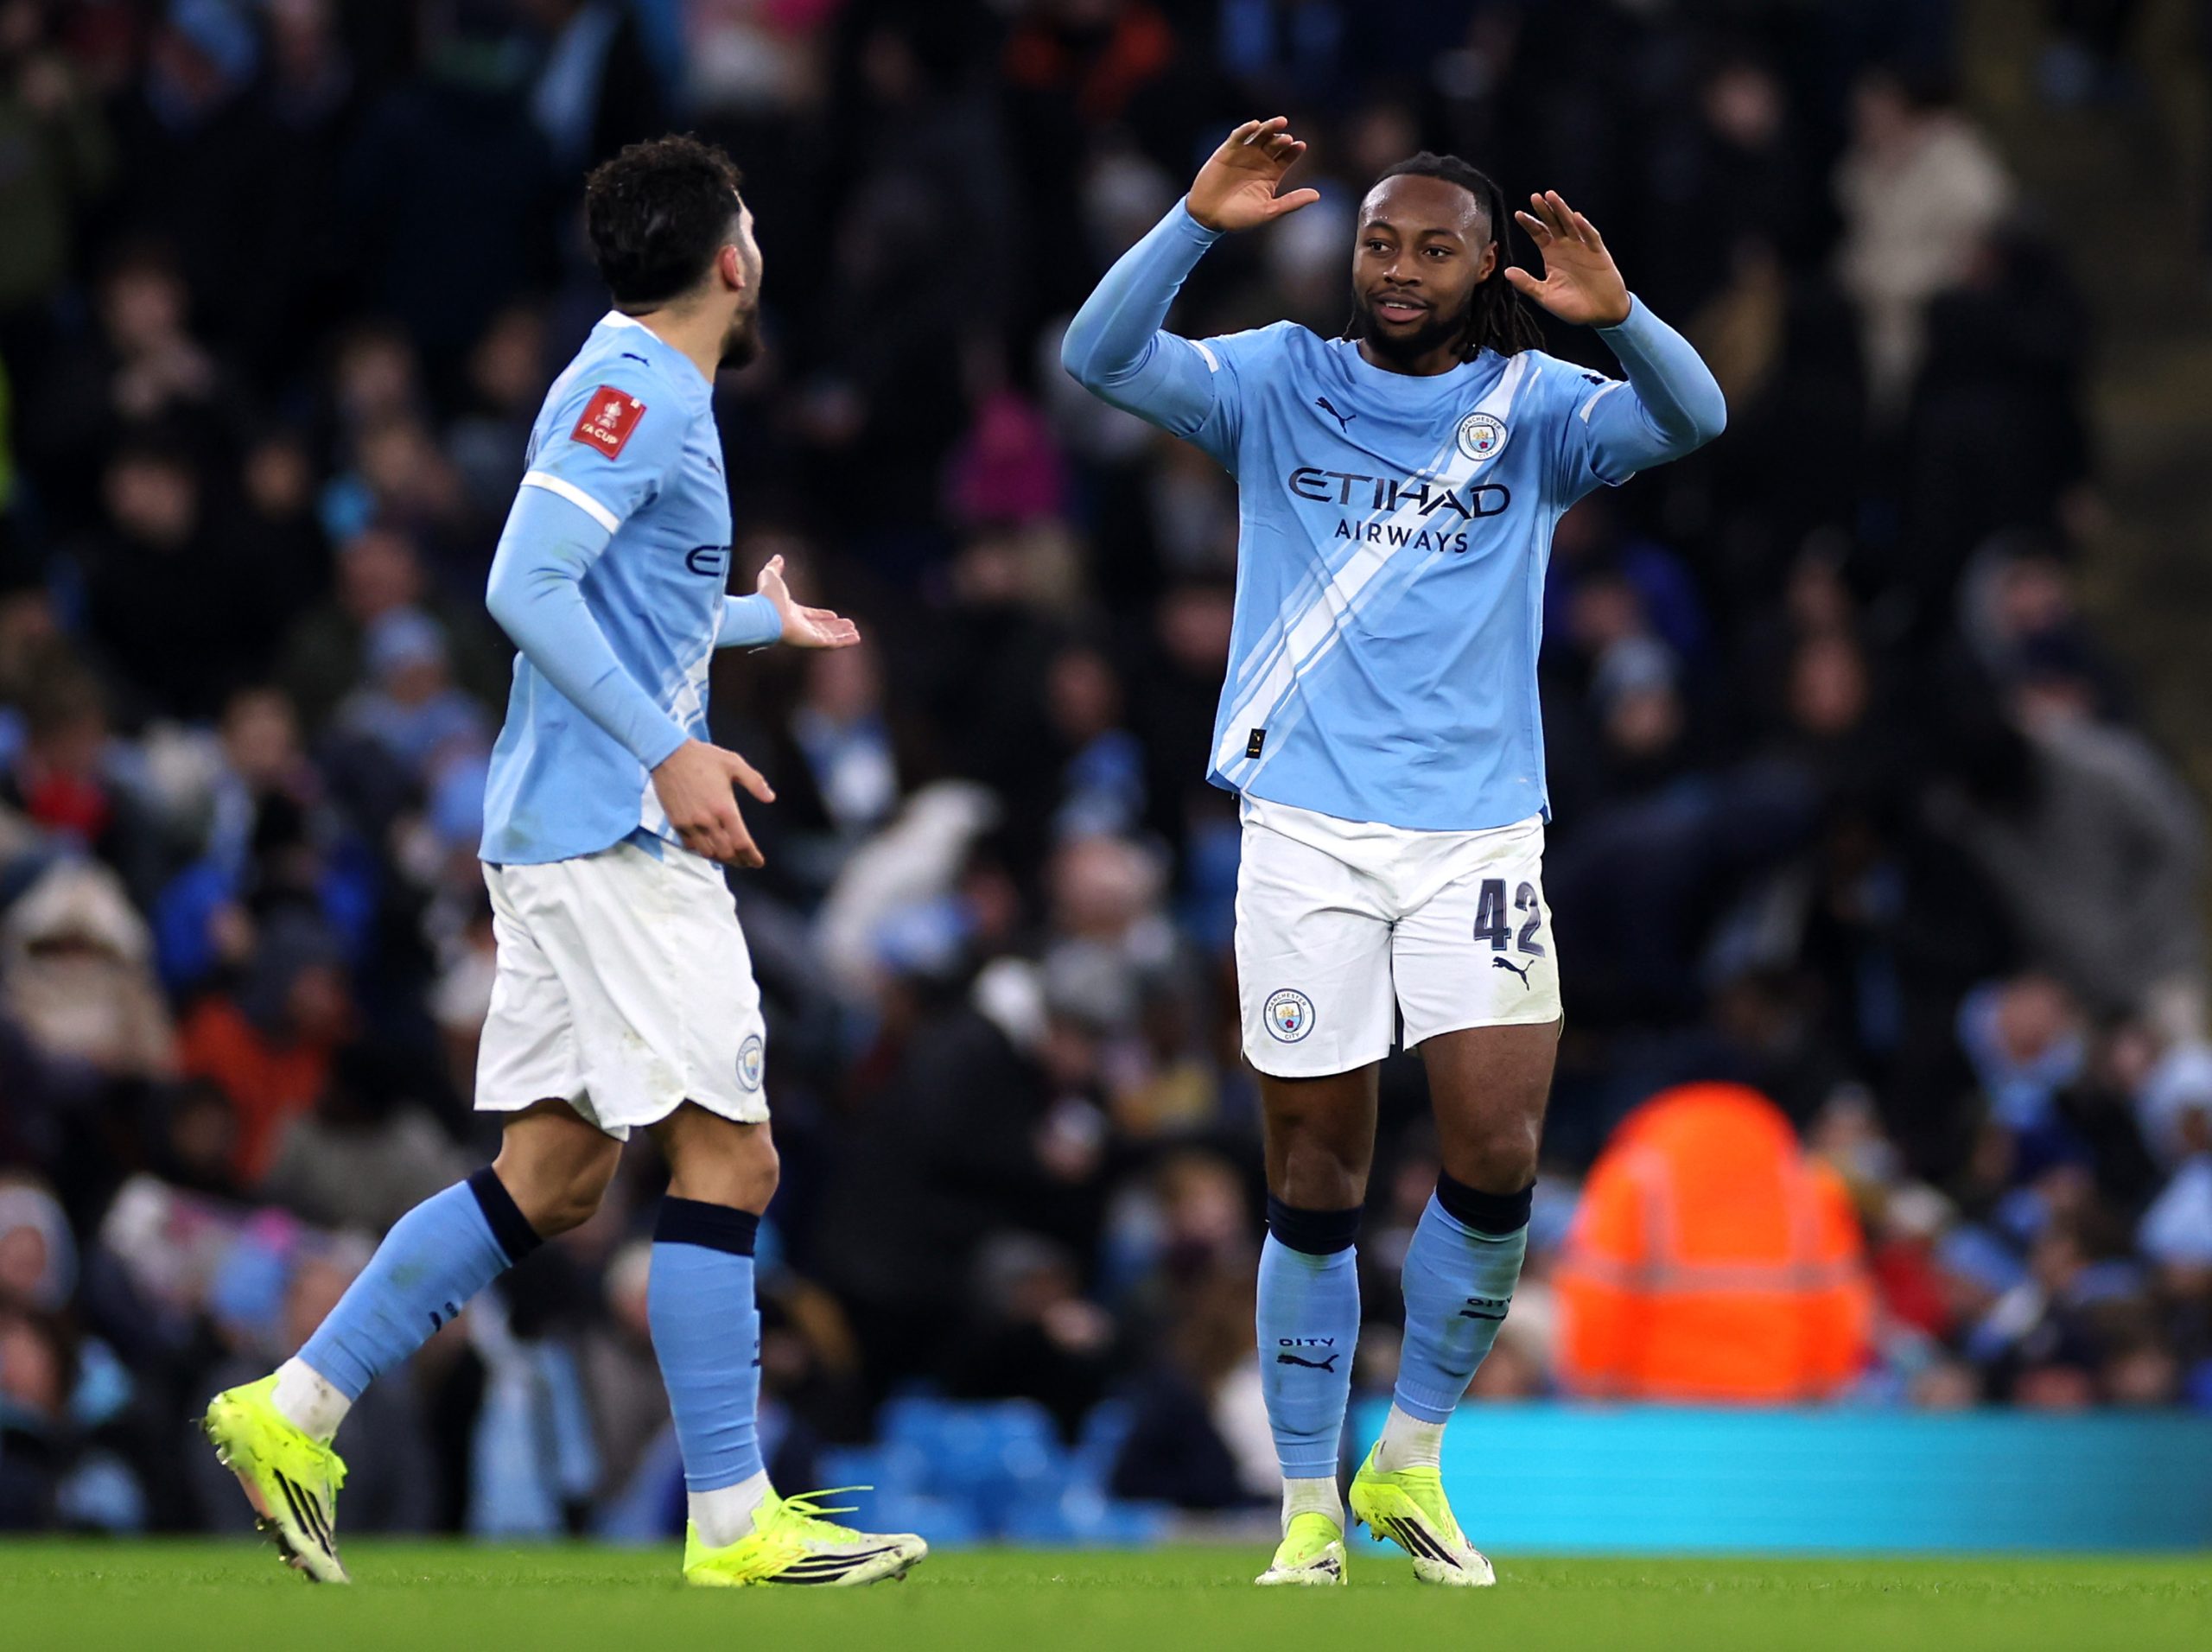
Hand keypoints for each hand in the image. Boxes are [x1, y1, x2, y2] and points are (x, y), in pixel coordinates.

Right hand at [650, 738, 775, 866]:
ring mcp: (690, 824)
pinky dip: (702, 850)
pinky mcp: (676, 823)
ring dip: (721, 859)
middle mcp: (707, 820)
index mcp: (724, 808)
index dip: (752, 856)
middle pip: (726, 853)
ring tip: (731, 858)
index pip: (741, 843)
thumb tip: (770, 798)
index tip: (758, 862)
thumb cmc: (703, 757)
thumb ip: (755, 782)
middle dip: (740, 861)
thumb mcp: (734, 763)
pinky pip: (690, 846)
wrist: (669, 753)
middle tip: (747, 862)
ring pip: (708, 853)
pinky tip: (709, 847)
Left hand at [756, 553, 858, 648]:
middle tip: (849, 625)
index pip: (810, 616)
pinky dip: (845, 641)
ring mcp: (807, 635)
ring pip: (830, 637)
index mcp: (792, 613)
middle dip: (836, 628)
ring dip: (843, 635)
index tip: (834, 615)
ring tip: (857, 634)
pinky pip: (832, 643)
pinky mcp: (813, 641)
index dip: (822, 616)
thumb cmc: (767, 597)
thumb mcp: (771, 576)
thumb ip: (775, 567)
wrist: (765, 613)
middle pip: (822, 628)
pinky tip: (856, 637)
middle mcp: (800, 626)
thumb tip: (778, 557)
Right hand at [1185, 116, 1320, 232]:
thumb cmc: (1239, 217)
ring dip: (1270, 127)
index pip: (1287, 157)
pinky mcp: (1227, 151)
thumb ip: (1291, 202)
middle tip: (1288, 138)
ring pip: (1260, 135)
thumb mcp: (1268, 211)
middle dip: (1282, 138)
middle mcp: (1260, 161)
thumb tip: (1317, 195)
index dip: (1295, 150)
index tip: (1300, 145)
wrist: (1208, 216)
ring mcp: (1244, 154)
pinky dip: (1246, 129)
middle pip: (1276, 143)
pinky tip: (1255, 125)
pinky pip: (1238, 136)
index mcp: (1272, 174)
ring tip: (1280, 122)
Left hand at [1505, 191, 1632, 327]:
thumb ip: (1527, 283)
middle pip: (1553, 224)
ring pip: (1571, 224)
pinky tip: (1576, 217)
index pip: (1539, 234)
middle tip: (1535, 197)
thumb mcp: (1546, 296)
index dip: (1530, 224)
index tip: (1518, 214)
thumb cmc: (1573, 306)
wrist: (1600, 313)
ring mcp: (1583, 248)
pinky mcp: (1599, 253)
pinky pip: (1591, 237)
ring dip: (1562, 210)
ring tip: (1552, 196)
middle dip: (1545, 210)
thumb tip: (1506, 271)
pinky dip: (1584, 228)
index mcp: (1552, 255)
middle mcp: (1566, 247)